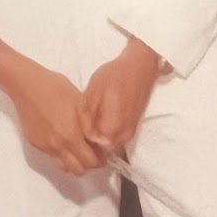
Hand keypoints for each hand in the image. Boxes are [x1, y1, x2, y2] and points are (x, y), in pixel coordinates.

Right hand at [8, 59, 103, 176]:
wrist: (28, 86)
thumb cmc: (56, 88)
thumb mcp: (80, 103)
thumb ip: (90, 124)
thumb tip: (100, 137)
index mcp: (72, 135)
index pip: (91, 161)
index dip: (101, 159)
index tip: (104, 154)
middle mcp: (59, 145)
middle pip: (79, 170)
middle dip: (89, 164)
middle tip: (93, 154)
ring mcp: (46, 146)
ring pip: (64, 166)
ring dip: (74, 161)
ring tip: (78, 148)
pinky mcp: (36, 144)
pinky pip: (53, 156)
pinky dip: (61, 152)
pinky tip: (62, 138)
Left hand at [81, 36, 161, 150]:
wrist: (140, 67)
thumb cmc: (114, 76)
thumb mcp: (92, 91)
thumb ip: (86, 116)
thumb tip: (84, 136)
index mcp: (112, 126)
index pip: (91, 145)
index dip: (81, 137)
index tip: (76, 125)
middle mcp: (124, 134)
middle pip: (100, 148)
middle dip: (90, 139)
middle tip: (83, 121)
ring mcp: (130, 133)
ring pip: (108, 144)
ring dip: (98, 136)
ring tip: (92, 117)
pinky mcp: (133, 128)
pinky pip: (116, 139)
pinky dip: (107, 132)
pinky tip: (101, 117)